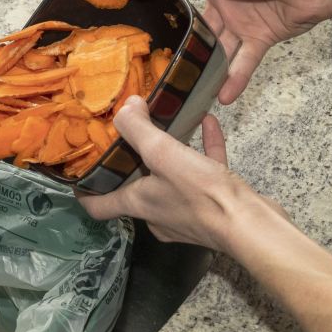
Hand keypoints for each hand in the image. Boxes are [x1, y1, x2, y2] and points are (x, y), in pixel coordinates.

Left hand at [77, 96, 287, 251]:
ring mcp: (187, 214)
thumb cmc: (202, 194)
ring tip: (171, 125)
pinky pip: (203, 174)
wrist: (251, 225)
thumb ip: (140, 129)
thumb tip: (125, 107)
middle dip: (132, 163)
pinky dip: (203, 151)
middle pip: (135, 190)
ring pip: (171, 180)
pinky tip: (209, 125)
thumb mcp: (164, 154)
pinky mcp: (214, 208)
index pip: (99, 207)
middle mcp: (158, 214)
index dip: (85, 193)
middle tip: (129, 136)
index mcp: (139, 205)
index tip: (80, 177)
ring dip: (170, 154)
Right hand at [128, 0, 331, 102]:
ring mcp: (242, 21)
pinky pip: (244, 63)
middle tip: (156, 68)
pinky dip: (234, 80)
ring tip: (185, 90)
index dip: (157, 2)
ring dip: (205, 69)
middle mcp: (223, 0)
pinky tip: (221, 98)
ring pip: (218, 49)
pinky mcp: (261, 39)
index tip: (132, 20)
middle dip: (179, 46)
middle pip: (196, 27)